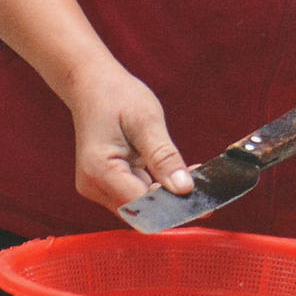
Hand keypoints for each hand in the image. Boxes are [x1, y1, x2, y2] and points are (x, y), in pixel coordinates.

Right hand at [64, 60, 193, 210]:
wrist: (92, 84)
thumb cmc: (117, 96)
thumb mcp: (146, 121)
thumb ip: (164, 157)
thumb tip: (184, 189)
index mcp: (100, 171)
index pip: (141, 206)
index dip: (172, 207)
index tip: (203, 201)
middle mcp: (93, 186)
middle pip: (139, 211)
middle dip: (171, 202)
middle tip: (204, 186)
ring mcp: (96, 187)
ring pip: (138, 205)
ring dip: (165, 195)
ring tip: (192, 174)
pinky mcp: (104, 183)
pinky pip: (133, 193)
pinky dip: (155, 187)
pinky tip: (174, 173)